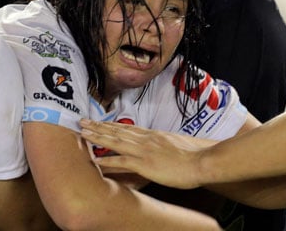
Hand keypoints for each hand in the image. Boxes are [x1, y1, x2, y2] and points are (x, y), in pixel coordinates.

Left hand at [79, 118, 204, 188]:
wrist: (203, 160)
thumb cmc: (195, 155)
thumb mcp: (176, 145)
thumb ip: (165, 144)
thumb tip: (160, 147)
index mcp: (153, 135)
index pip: (127, 128)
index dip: (111, 124)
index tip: (99, 121)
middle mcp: (146, 139)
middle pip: (117, 131)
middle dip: (98, 126)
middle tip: (82, 122)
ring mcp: (144, 151)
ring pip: (115, 142)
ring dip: (97, 137)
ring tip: (83, 134)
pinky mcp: (145, 164)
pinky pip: (122, 161)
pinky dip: (107, 160)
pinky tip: (96, 160)